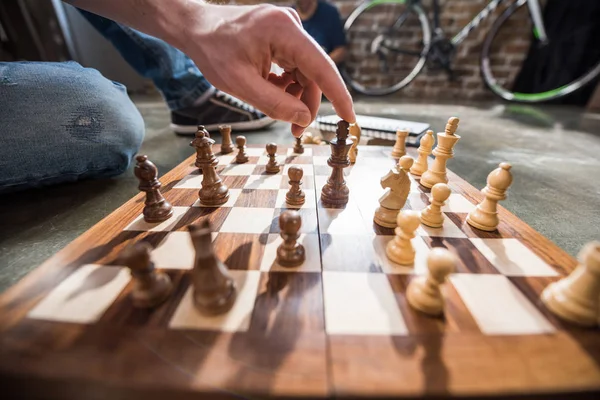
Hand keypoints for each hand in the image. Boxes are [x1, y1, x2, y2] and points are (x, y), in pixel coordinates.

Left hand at [176, 3, 355, 135]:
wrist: (195, 27)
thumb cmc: (213, 51)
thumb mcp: (241, 85)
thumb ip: (275, 104)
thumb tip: (305, 119)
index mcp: (284, 31)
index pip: (322, 68)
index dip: (339, 96)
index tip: (349, 119)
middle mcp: (291, 25)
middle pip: (313, 73)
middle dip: (307, 102)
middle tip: (297, 130)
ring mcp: (288, 29)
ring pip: (305, 71)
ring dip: (295, 94)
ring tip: (274, 106)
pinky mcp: (282, 35)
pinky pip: (294, 64)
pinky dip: (286, 83)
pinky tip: (270, 89)